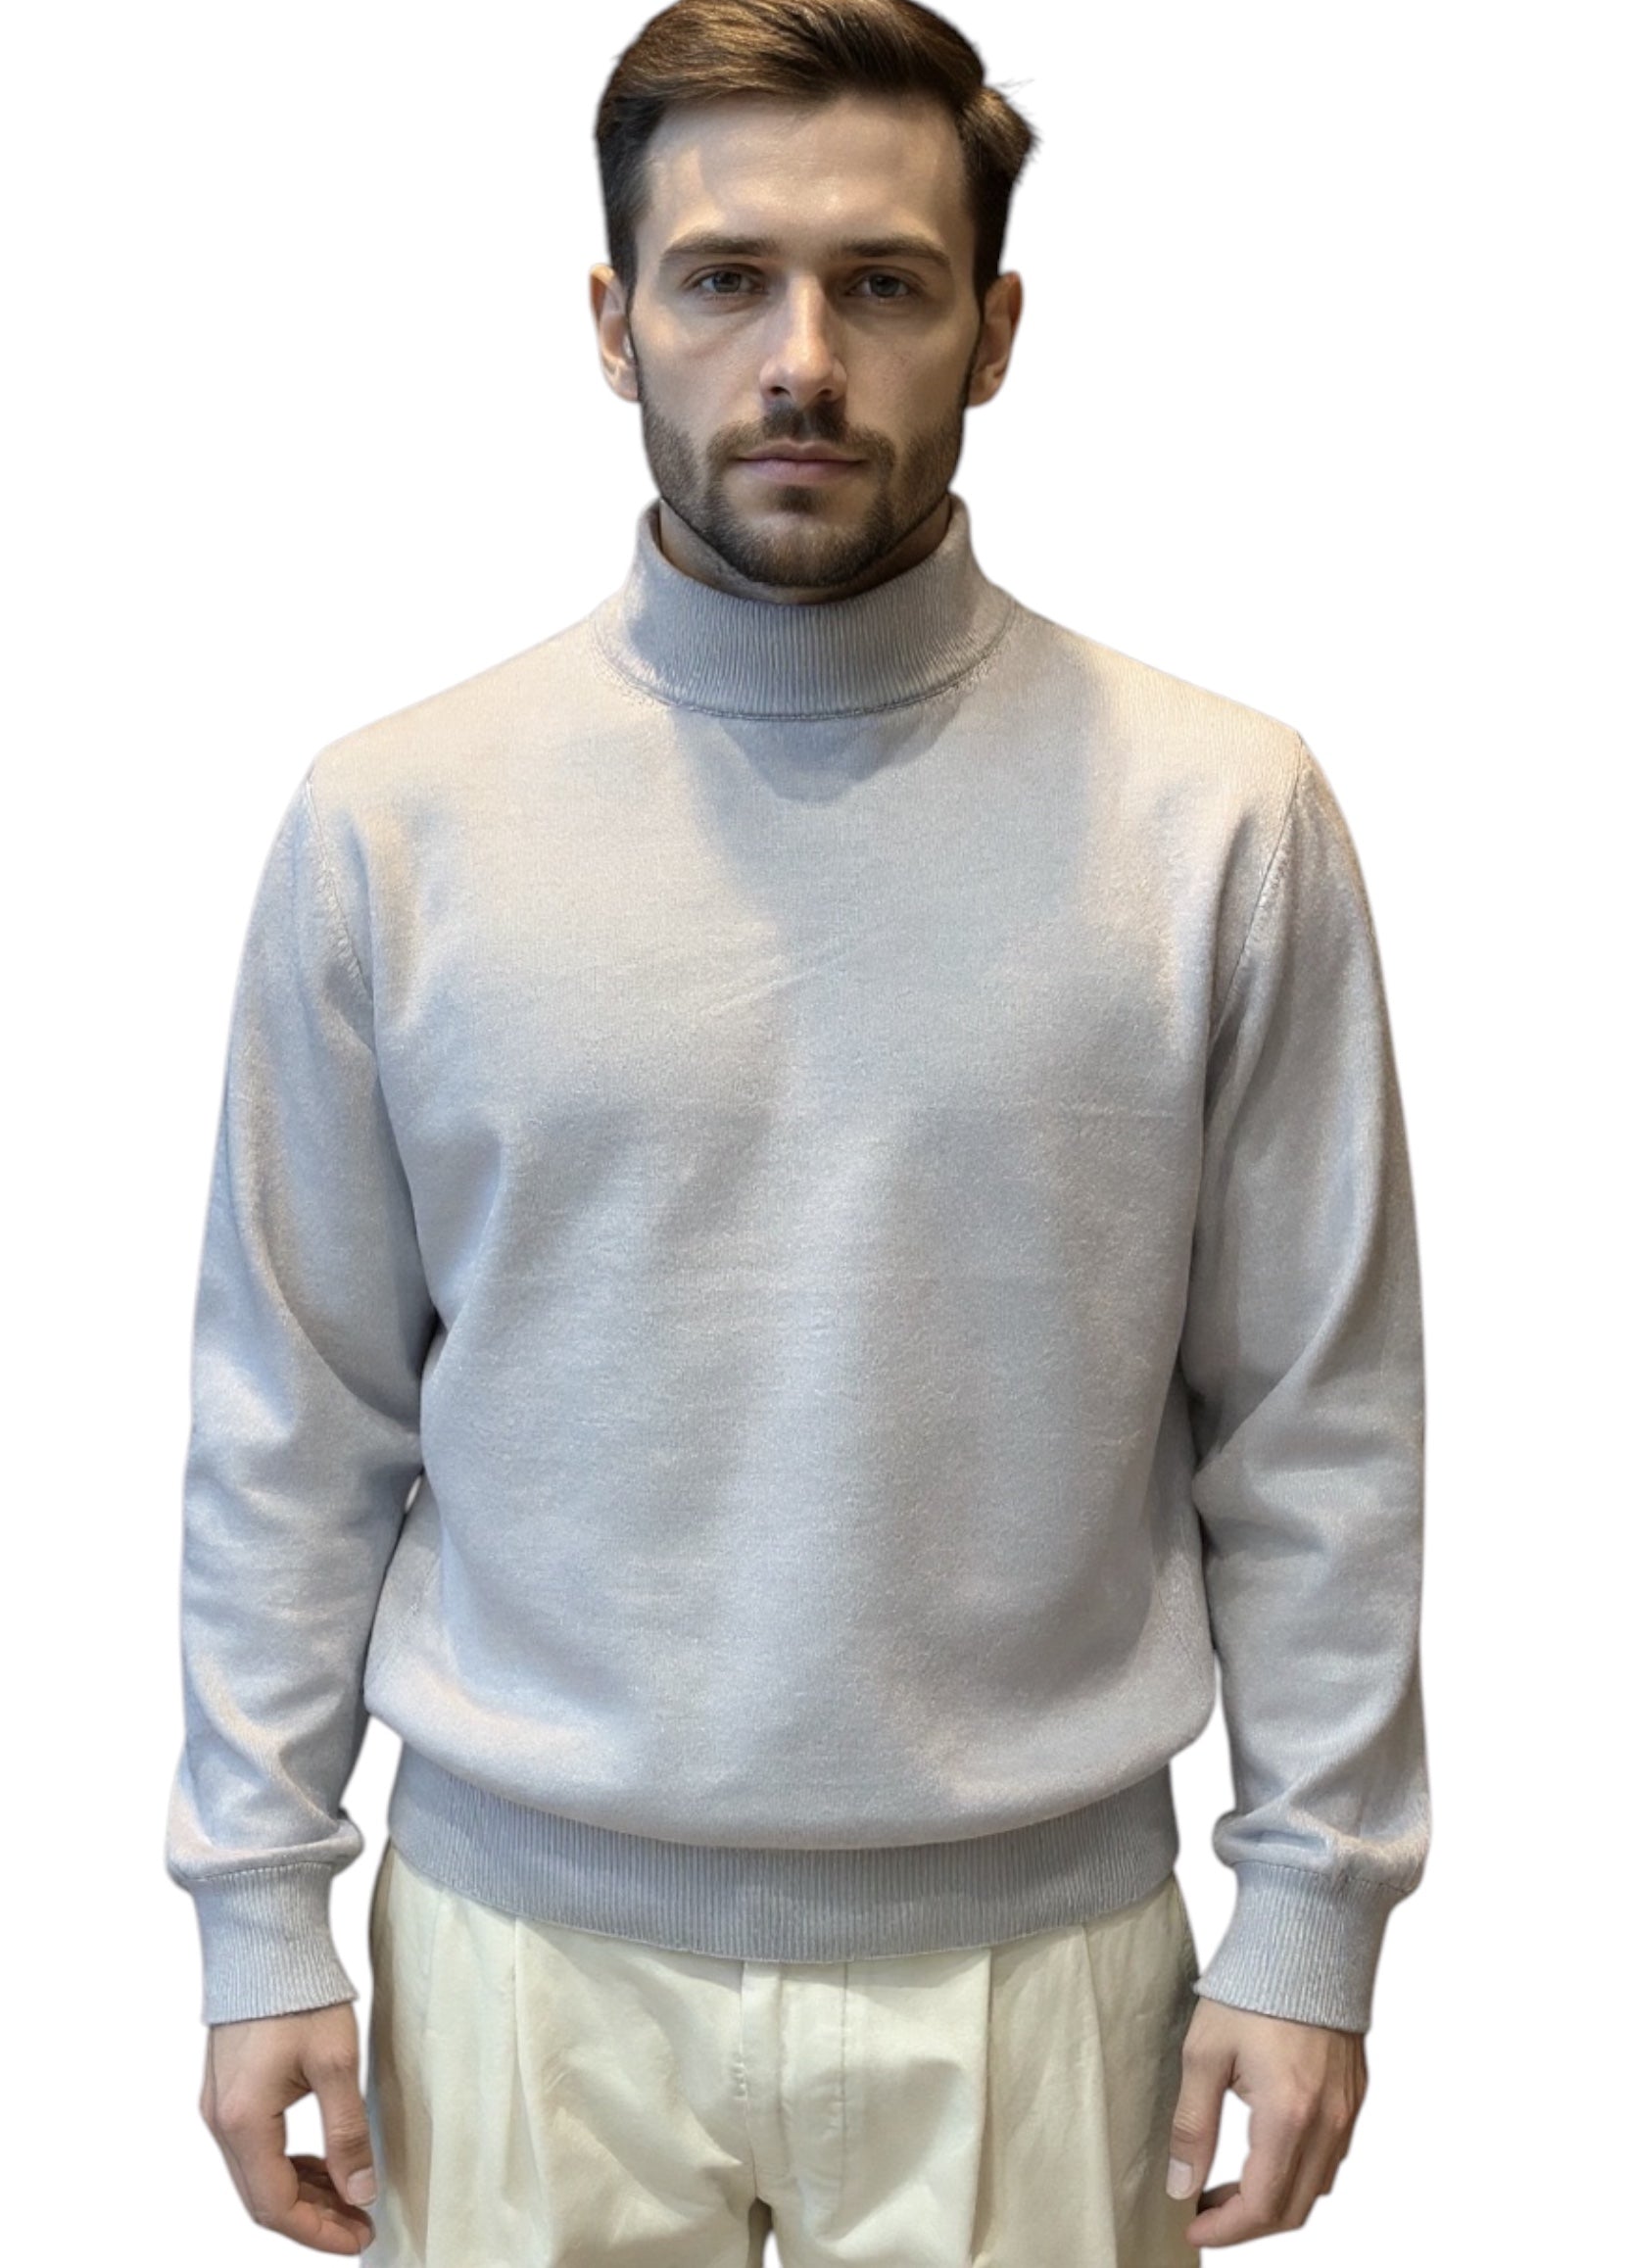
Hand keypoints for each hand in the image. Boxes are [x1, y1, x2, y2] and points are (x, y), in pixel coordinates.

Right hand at [200, 2000, 376, 2252]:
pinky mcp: (226, 2090)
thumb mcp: (336, 2064)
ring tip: (348, 2195)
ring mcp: (218, 2106)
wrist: (264, 1941)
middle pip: (261, 2197)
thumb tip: (360, 2191)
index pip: (275, 2207)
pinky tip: (321, 2162)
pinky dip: (286, 2165)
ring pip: (256, 2175)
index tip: (358, 2237)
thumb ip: (347, 2134)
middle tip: (360, 2222)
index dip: (318, 2231)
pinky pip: (253, 2148)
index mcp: (243, 2121)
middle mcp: (220, 2121)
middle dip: (312, 2217)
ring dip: (300, 2192)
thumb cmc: (299, 1994)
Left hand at [1165, 1995, 1366, 2246]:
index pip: (1263, 2205)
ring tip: (1227, 2185)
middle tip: (1204, 2212)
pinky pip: (1331, 2157)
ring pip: (1317, 2188)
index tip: (1192, 2230)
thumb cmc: (1253, 1987)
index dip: (1225, 2230)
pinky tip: (1265, 2153)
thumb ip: (1193, 2126)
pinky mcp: (1354, 2096)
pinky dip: (1299, 2172)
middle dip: (1247, 2222)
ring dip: (1275, 2200)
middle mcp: (1329, 2123)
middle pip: (1294, 2209)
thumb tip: (1182, 2186)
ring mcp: (1347, 2111)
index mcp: (1289, 2115)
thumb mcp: (1204, 2054)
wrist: (1307, 1937)